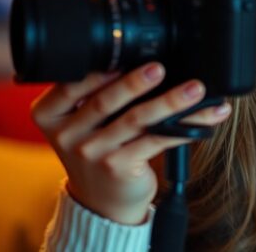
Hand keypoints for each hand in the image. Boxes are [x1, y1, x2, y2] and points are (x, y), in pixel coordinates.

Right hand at [31, 62, 231, 224]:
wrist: (102, 200)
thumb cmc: (98, 147)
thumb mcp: (84, 120)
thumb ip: (96, 92)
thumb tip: (143, 59)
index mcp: (50, 113)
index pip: (72, 85)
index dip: (99, 70)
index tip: (125, 55)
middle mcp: (66, 135)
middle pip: (105, 101)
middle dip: (134, 82)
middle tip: (158, 68)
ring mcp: (91, 153)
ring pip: (136, 119)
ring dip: (170, 101)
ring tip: (194, 89)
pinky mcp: (118, 167)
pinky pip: (156, 140)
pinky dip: (184, 127)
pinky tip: (205, 118)